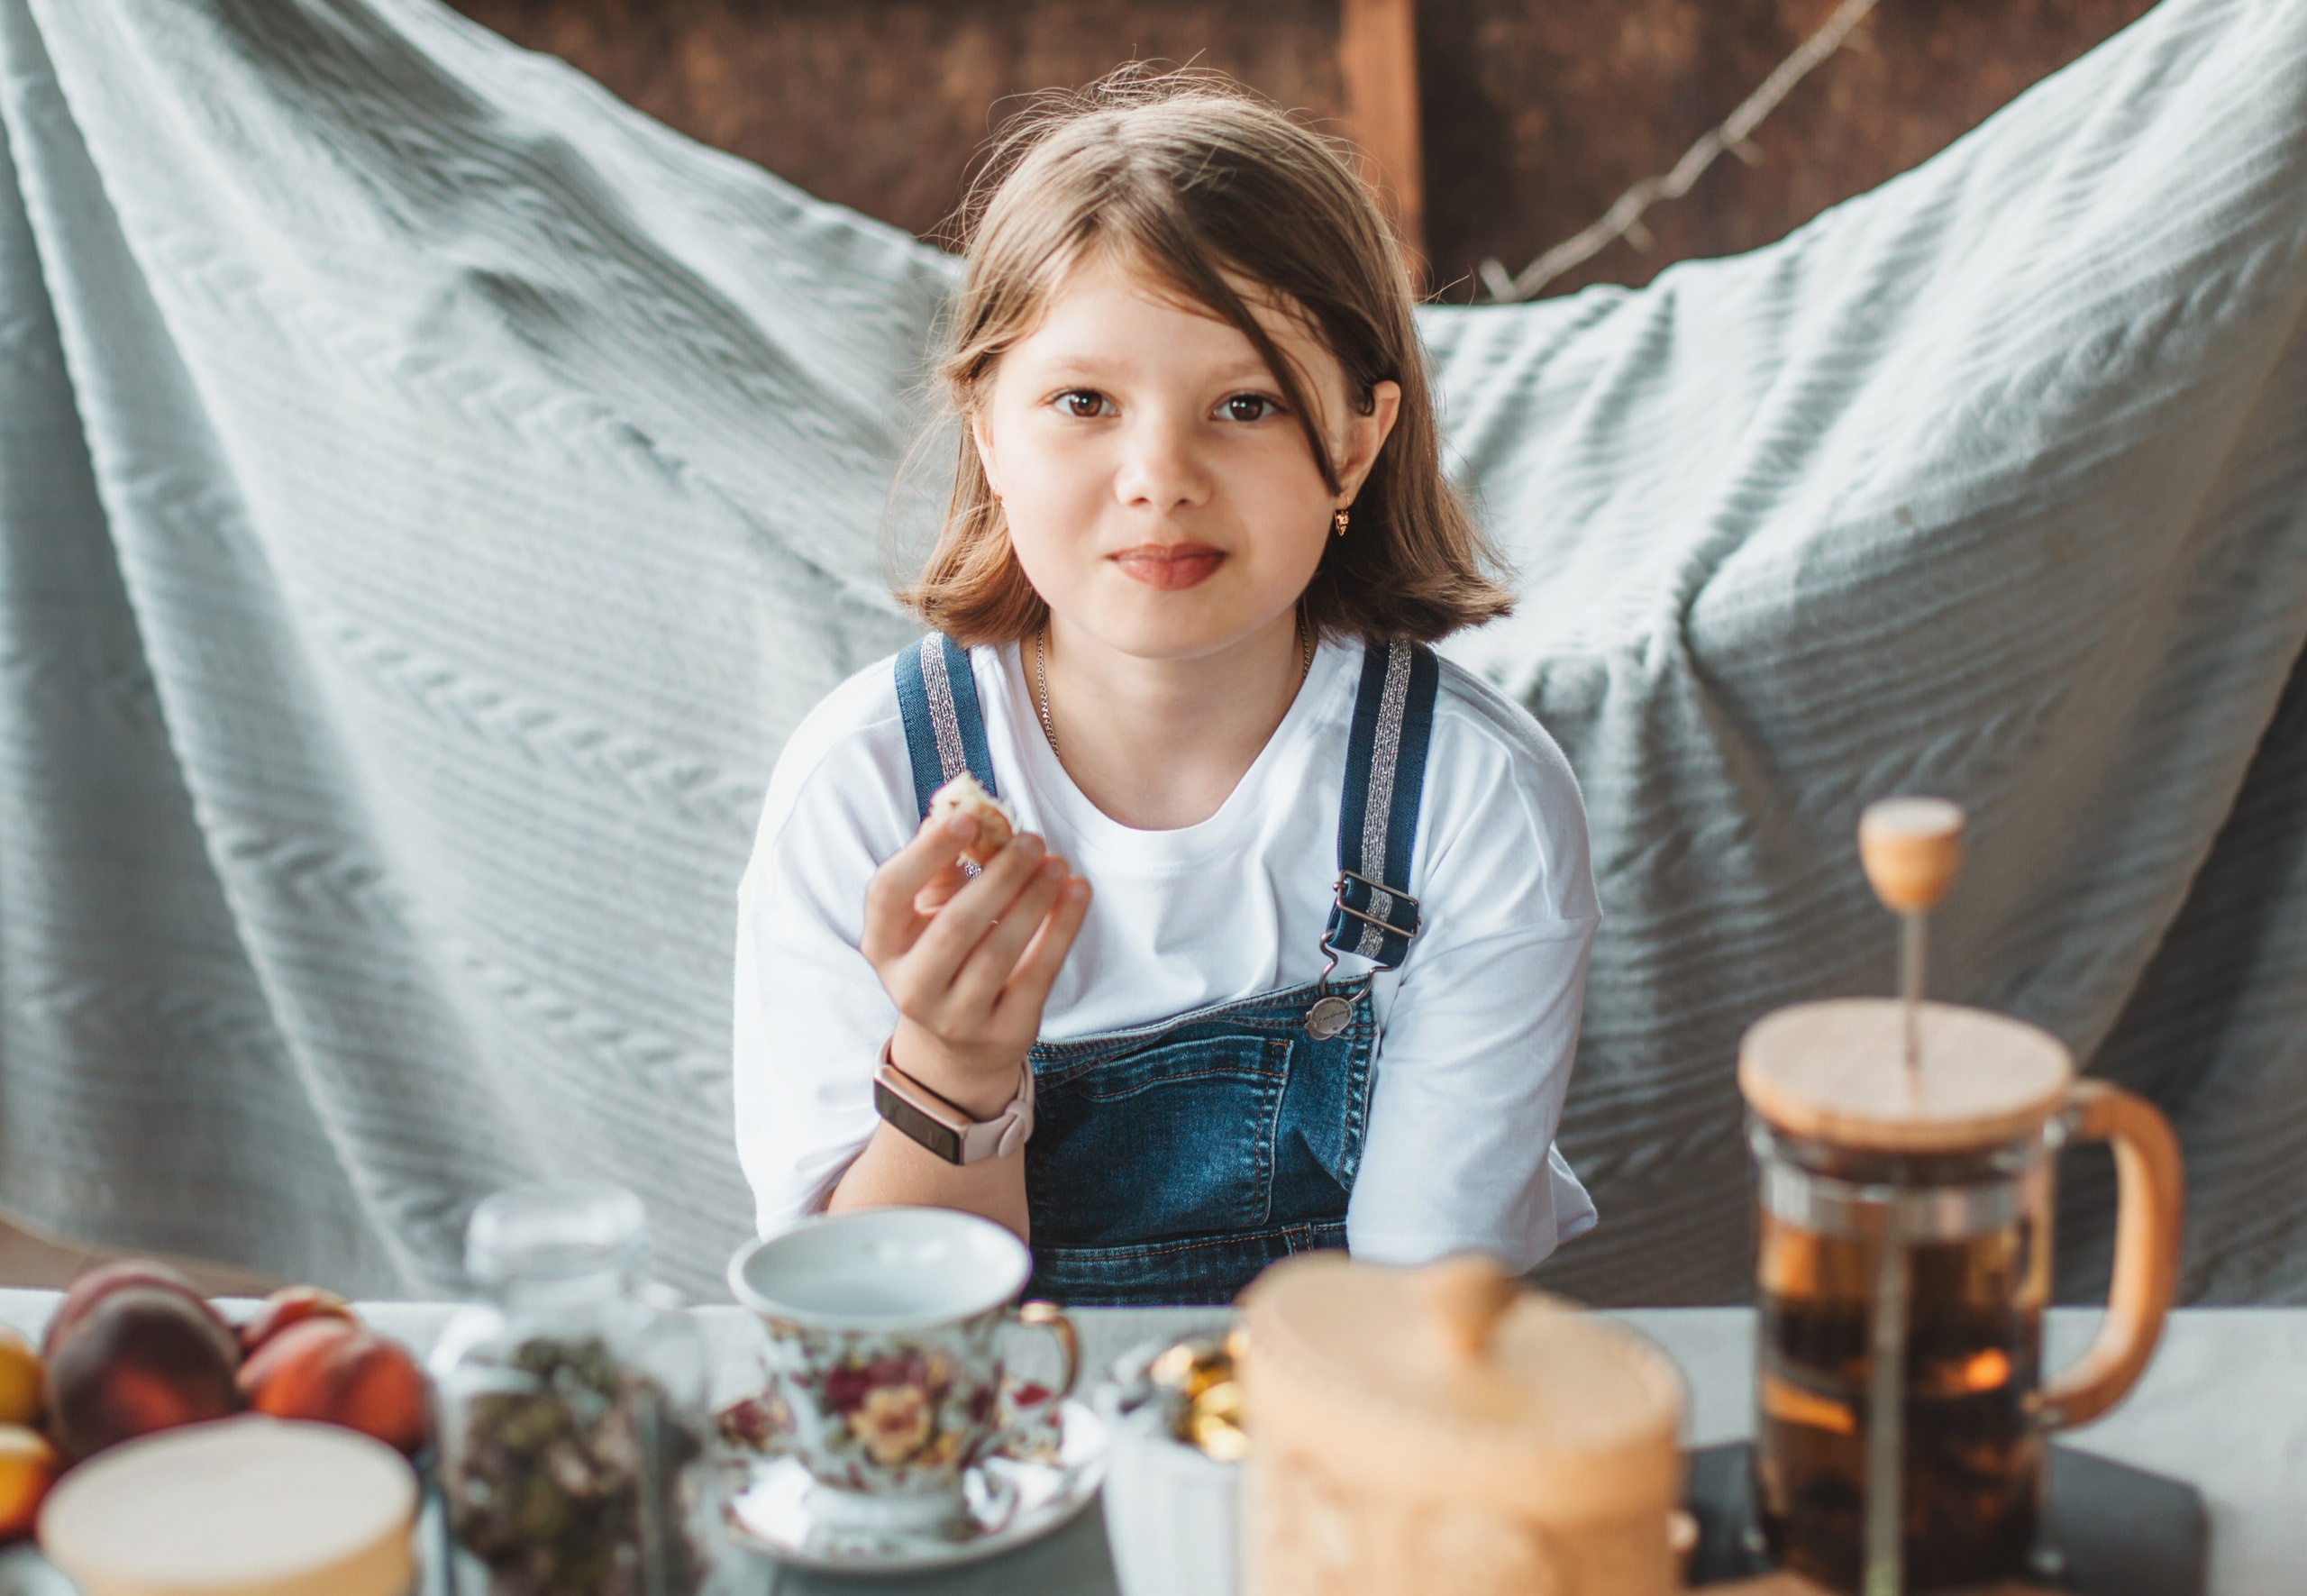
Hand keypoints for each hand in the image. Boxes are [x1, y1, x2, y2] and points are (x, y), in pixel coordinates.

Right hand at [862, 811, 1092, 1118]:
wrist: (957, 1047)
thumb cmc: (942, 955)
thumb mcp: (926, 915)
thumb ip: (939, 866)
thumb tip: (962, 805)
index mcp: (882, 947)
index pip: (889, 895)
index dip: (925, 853)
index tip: (966, 817)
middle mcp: (911, 988)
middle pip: (955, 926)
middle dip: (999, 877)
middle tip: (1032, 840)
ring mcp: (957, 1018)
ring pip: (1000, 952)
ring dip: (1035, 900)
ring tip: (1057, 863)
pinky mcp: (1004, 1032)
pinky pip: (1039, 974)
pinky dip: (1062, 929)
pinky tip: (1077, 892)